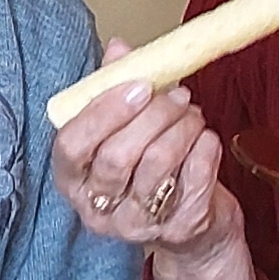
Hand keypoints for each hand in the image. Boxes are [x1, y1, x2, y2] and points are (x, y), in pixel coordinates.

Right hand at [48, 59, 261, 279]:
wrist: (189, 221)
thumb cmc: (148, 166)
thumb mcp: (124, 129)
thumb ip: (115, 89)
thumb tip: (119, 49)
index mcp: (73, 178)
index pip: (72, 146)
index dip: (103, 113)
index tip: (138, 86)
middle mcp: (97, 208)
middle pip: (117, 157)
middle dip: (152, 116)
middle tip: (177, 96)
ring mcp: (136, 225)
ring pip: (157, 166)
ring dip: (181, 128)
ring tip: (192, 114)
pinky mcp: (178, 230)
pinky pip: (194, 180)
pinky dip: (205, 149)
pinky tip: (206, 138)